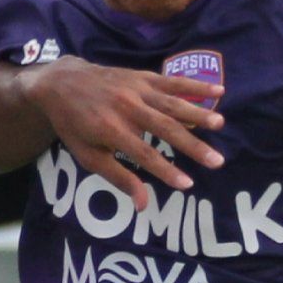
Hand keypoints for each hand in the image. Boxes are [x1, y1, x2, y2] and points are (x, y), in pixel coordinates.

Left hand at [32, 58, 223, 199]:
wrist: (62, 83)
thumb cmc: (75, 126)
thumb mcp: (89, 156)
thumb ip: (119, 177)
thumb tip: (143, 205)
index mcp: (110, 129)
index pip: (144, 154)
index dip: (166, 171)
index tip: (187, 185)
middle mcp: (126, 107)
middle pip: (164, 128)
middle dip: (192, 146)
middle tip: (217, 161)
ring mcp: (136, 89)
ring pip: (172, 103)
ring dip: (198, 113)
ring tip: (219, 125)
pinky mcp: (143, 77)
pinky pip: (172, 82)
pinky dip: (194, 87)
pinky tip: (218, 93)